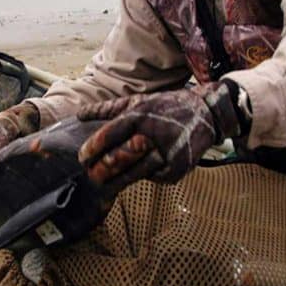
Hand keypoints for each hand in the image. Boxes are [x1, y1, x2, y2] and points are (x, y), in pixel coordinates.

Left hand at [76, 81, 244, 191]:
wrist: (206, 113)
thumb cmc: (166, 107)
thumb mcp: (138, 102)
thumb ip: (107, 109)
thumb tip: (78, 114)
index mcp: (141, 115)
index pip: (110, 134)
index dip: (93, 148)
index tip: (82, 158)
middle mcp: (154, 133)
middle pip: (120, 158)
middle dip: (101, 169)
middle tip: (90, 175)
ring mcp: (167, 152)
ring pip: (135, 173)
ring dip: (117, 180)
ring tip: (104, 184)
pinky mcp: (178, 168)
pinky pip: (154, 178)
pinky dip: (145, 177)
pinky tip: (139, 173)